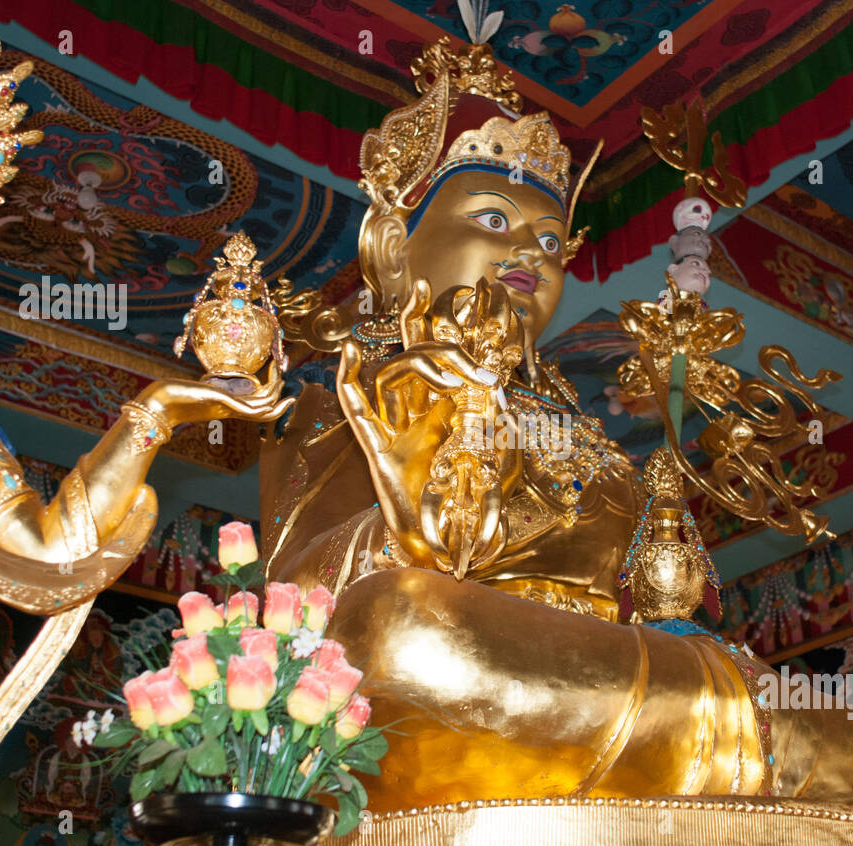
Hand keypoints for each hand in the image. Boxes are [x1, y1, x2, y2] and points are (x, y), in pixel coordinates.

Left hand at [139, 361, 294, 426]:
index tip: (280, 380)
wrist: (161, 403)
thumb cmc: (174, 395)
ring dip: (277, 390)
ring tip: (283, 372)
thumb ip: (207, 390)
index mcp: (227, 408)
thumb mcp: (196, 390)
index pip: (257, 406)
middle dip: (278, 391)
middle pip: (264, 407)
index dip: (271, 396)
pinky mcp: (226, 405)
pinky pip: (255, 409)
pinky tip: (281, 395)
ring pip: (264, 407)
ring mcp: (230, 409)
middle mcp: (232, 410)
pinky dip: (272, 405)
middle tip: (286, 369)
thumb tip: (207, 384)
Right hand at [337, 278, 520, 567]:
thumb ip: (502, 426)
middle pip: (418, 355)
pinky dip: (349, 378)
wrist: (449, 545)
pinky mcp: (378, 449)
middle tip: (469, 358)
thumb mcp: (503, 458)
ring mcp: (398, 427)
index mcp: (452, 408)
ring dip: (418, 363)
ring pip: (393, 374)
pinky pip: (357, 408)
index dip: (450, 323)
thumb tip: (498, 391)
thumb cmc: (476, 505)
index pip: (447, 356)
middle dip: (439, 340)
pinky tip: (351, 350)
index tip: (466, 293)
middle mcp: (423, 411)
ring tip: (448, 373)